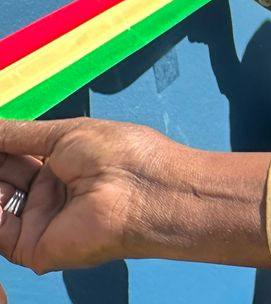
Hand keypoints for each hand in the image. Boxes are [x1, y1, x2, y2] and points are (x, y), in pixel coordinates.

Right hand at [0, 119, 270, 274]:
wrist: (145, 190)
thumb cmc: (120, 155)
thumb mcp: (65, 134)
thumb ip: (18, 135)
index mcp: (61, 165)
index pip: (14, 157)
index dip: (0, 148)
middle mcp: (49, 195)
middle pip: (2, 181)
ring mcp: (40, 221)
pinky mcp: (33, 248)